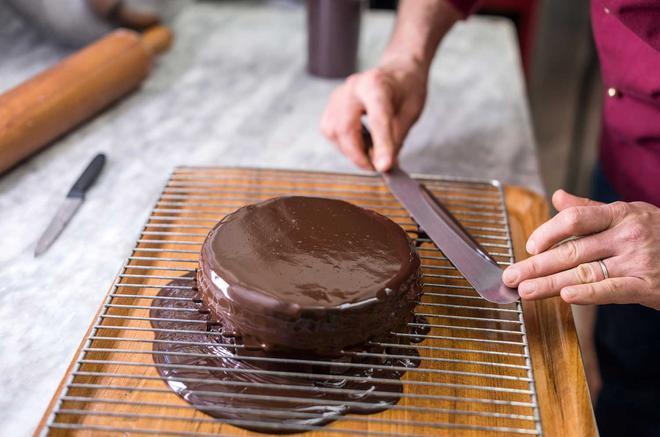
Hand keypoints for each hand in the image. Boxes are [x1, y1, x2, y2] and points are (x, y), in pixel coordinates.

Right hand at [320, 57, 427, 171]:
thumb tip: (383, 166)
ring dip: (350, 150)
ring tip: (370, 153)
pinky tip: (360, 143)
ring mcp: (339, 95)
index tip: (384, 167)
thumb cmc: (406, 89)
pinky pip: (330, 131)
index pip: (377, 119)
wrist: (397, 70)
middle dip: (358, 155)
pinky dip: (344, 144)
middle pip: (345, 128)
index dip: (381, 146)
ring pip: (333, 132)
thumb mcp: (410, 113)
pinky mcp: (332, 105)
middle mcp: (353, 87)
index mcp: (377, 84)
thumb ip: (396, 139)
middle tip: (375, 167)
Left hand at [503, 190, 659, 308]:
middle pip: (571, 250)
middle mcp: (627, 235)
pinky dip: (588, 294)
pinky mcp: (647, 286)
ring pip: (584, 272)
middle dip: (536, 265)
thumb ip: (590, 209)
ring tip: (525, 291)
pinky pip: (612, 290)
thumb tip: (557, 197)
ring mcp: (638, 261)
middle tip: (511, 276)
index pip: (574, 220)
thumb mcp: (631, 213)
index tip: (529, 247)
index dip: (547, 233)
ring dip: (550, 284)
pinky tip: (566, 297)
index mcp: (619, 214)